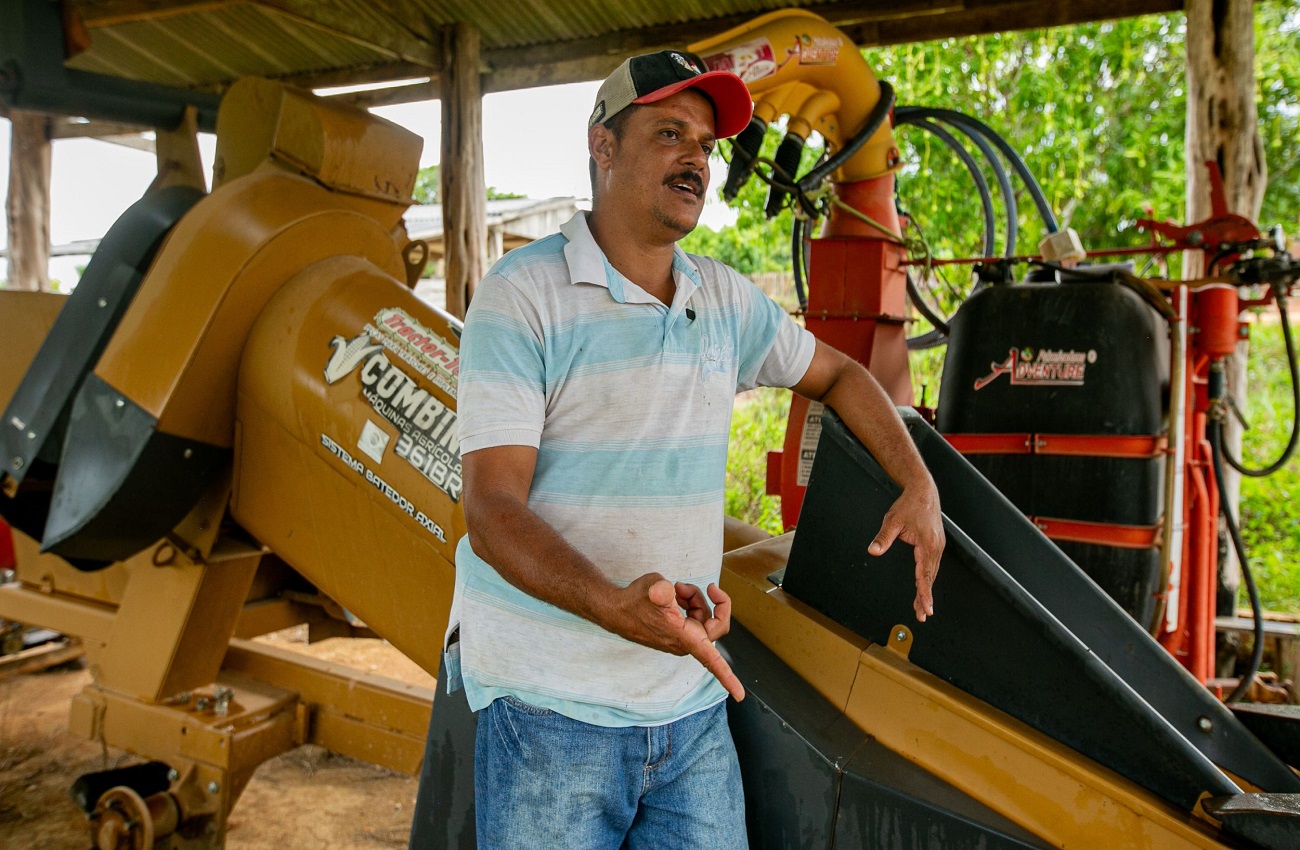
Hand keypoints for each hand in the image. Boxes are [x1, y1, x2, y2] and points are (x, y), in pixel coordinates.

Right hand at [609, 574, 744, 701]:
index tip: (740, 696)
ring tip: (678, 590)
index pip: (712, 661)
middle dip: (711, 602)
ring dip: (696, 600)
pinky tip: (676, 596)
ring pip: (703, 618)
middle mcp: (685, 643)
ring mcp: (682, 639)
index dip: (728, 678)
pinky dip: (689, 604)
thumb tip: (666, 591)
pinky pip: (694, 618)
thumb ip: (661, 591)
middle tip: (708, 586)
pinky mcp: (678, 633)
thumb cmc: (635, 601)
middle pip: (714, 625)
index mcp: (684, 637)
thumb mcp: (650, 589)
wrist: (617, 609)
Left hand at [868, 482, 944, 622]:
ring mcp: (937, 547)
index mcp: (928, 544)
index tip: (926, 607)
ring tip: (923, 609)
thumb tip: (873, 551)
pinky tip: (924, 588)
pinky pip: (932, 566)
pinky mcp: (935, 545)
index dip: (924, 592)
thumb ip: (883, 538)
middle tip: (922, 615)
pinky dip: (928, 579)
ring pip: (932, 573)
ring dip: (927, 590)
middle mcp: (936, 548)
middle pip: (930, 577)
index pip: (925, 573)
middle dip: (926, 597)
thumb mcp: (893, 520)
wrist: (923, 492)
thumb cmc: (909, 505)